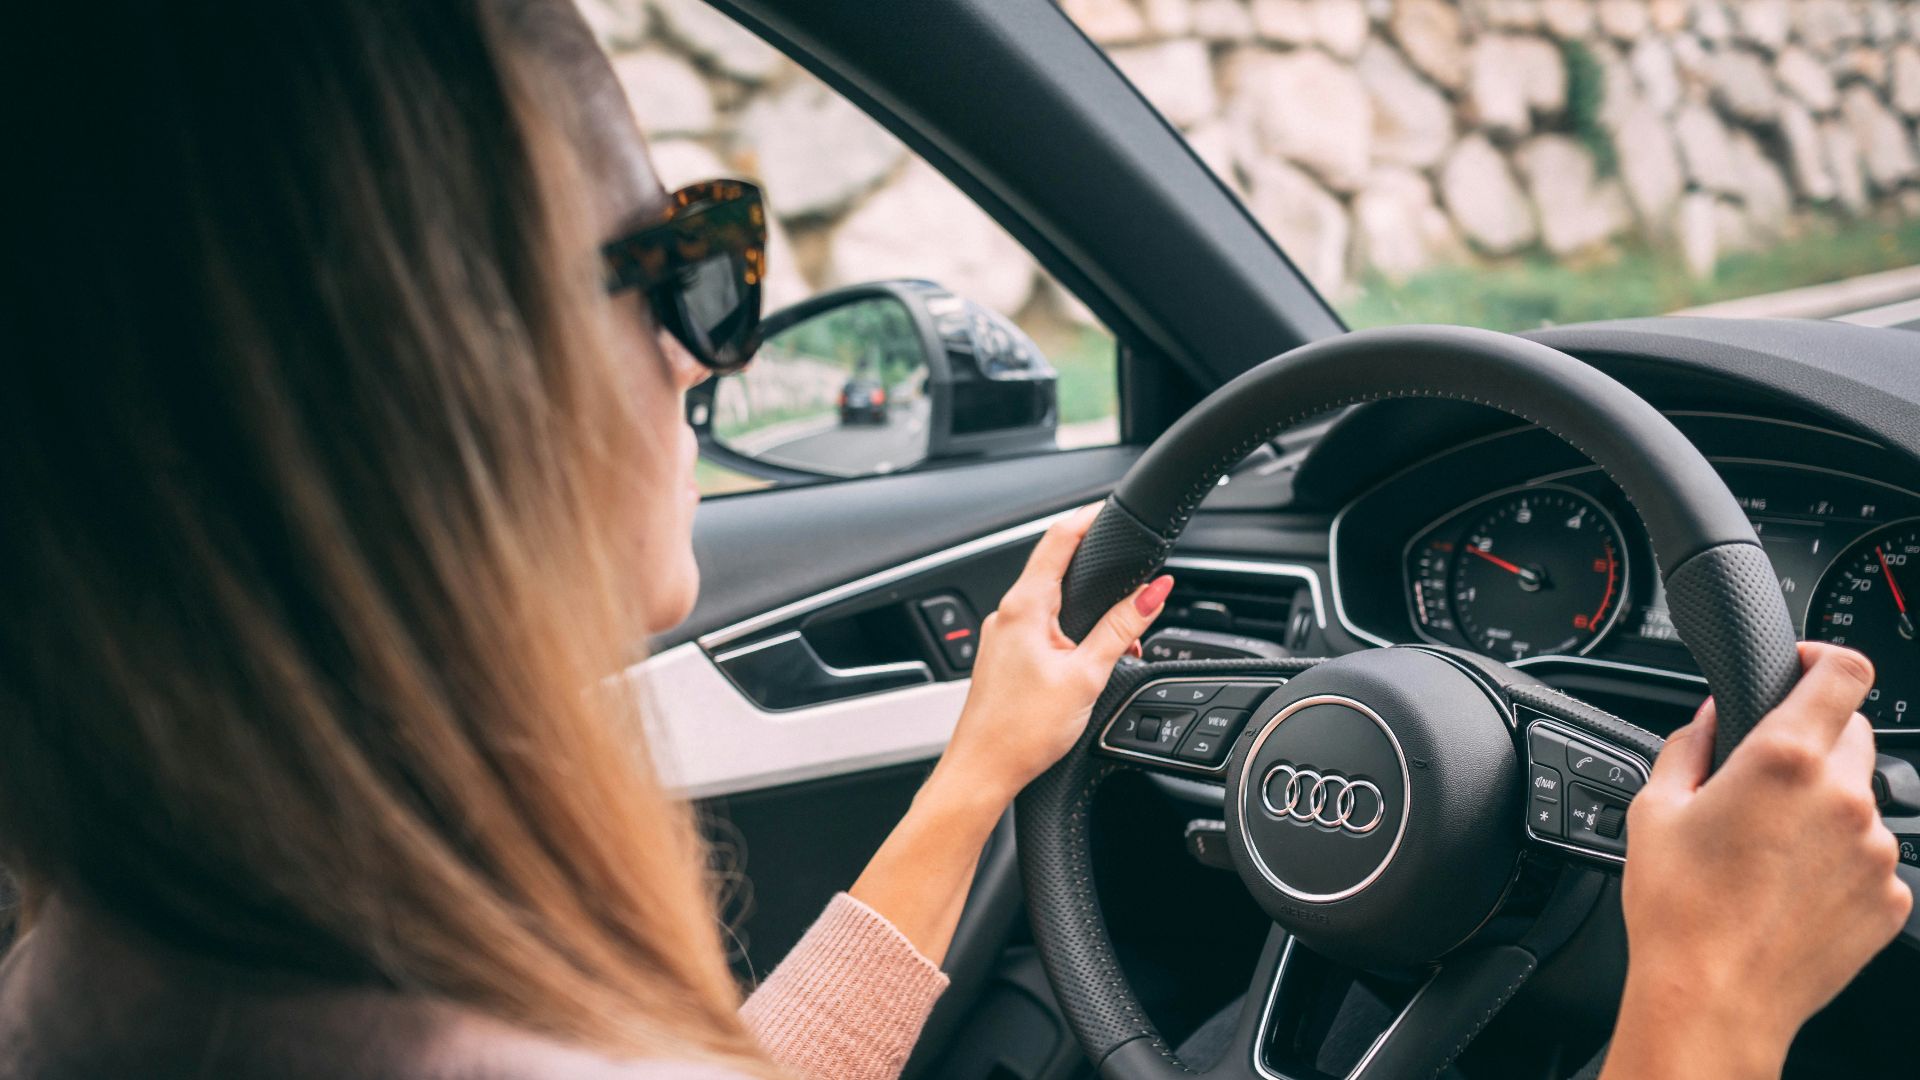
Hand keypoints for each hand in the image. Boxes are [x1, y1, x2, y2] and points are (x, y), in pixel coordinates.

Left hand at [935, 504, 1172, 806]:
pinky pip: (1039, 628)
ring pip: (1049, 602)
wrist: (982, 772)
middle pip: (1054, 567)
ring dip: (1085, 609)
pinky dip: (1068, 632)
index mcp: (1024, 607)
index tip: (1111, 509)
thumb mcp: (1086, 674)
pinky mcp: (1003, 658)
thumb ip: (1122, 628)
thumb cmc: (1022, 731)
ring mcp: (1001, 636)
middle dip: (1095, 570)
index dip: (1088, 517)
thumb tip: (1154, 591)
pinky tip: (1087, 659)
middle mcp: (1006, 615)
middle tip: (1130, 572)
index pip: (1058, 538)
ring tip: (1119, 638)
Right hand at [1604, 643, 1910, 1078]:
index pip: (1844, 672)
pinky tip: (1789, 886)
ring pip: (1860, 798)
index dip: (1825, 658)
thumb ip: (1691, 744)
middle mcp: (1843, 798)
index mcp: (1784, 760)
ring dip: (1824, 804)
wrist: (1714, 999)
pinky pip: (1870, 856)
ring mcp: (1875, 851)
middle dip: (1813, 739)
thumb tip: (1714, 717)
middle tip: (1763, 778)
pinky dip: (1838, 859)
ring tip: (1768, 848)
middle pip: (1853, 732)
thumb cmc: (1678, 909)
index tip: (1804, 667)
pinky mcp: (1891, 898)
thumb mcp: (1655, 808)